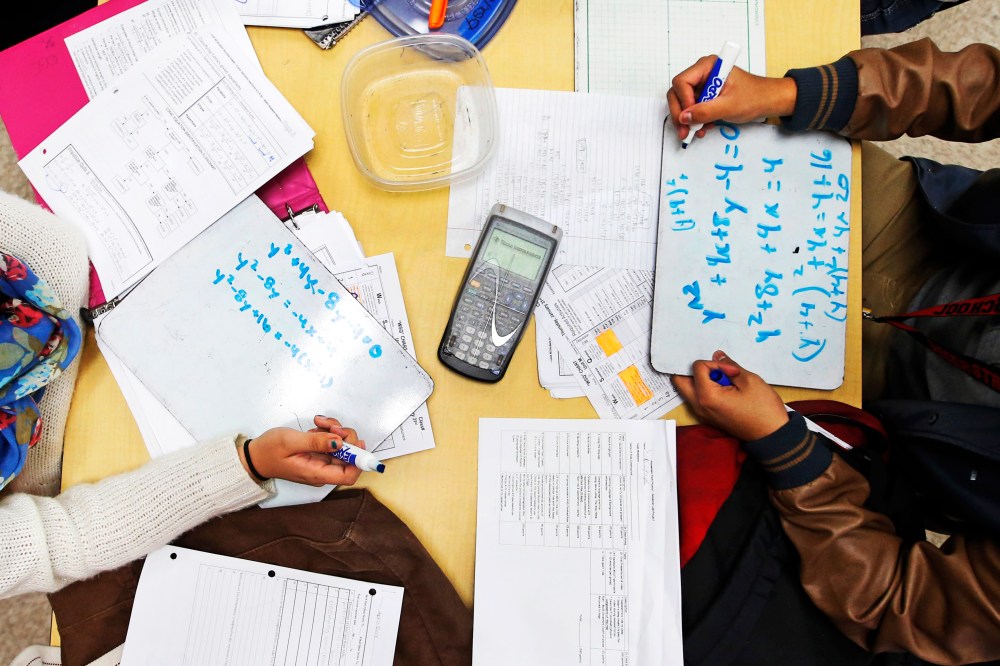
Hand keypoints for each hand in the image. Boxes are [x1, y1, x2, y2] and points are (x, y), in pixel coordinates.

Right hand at [238, 417, 366, 486]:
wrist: (254, 455)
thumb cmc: (268, 451)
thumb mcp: (290, 442)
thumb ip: (316, 442)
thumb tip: (340, 442)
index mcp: (316, 473)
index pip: (348, 476)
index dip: (358, 460)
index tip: (356, 441)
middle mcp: (322, 470)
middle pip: (348, 458)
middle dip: (345, 437)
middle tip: (331, 425)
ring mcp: (321, 462)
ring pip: (341, 446)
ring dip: (335, 431)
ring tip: (319, 422)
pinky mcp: (318, 453)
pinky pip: (332, 442)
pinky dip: (328, 432)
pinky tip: (316, 427)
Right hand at [667, 57, 797, 141]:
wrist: (767, 101)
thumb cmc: (754, 97)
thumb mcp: (729, 106)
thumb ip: (705, 111)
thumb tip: (684, 118)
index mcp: (708, 66)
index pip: (682, 82)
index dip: (683, 101)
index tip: (690, 117)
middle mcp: (702, 73)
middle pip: (678, 92)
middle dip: (681, 114)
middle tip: (685, 131)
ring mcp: (702, 84)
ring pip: (682, 102)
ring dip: (687, 120)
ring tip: (697, 131)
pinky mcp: (705, 95)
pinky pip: (691, 108)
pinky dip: (694, 120)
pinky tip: (703, 127)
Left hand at [671, 350, 788, 440]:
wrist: (772, 435)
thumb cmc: (763, 409)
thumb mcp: (749, 380)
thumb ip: (729, 365)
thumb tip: (717, 356)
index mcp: (707, 397)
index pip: (697, 368)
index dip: (715, 364)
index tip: (733, 370)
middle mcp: (699, 406)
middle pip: (680, 380)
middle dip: (695, 369)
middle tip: (715, 368)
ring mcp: (702, 413)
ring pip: (688, 389)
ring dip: (699, 379)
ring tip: (721, 377)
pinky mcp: (708, 416)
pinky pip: (697, 398)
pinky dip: (704, 389)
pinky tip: (723, 386)